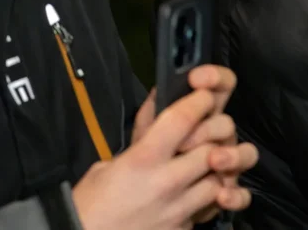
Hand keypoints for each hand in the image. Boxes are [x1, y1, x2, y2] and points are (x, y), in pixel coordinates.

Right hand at [72, 88, 255, 229]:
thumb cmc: (90, 203)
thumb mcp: (108, 164)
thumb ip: (140, 140)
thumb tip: (159, 109)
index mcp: (143, 159)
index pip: (183, 119)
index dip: (199, 101)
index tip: (204, 96)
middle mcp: (166, 183)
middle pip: (212, 148)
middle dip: (214, 138)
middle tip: (207, 133)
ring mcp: (177, 211)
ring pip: (217, 181)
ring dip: (213, 172)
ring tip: (202, 167)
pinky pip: (206, 210)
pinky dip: (204, 201)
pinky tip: (191, 196)